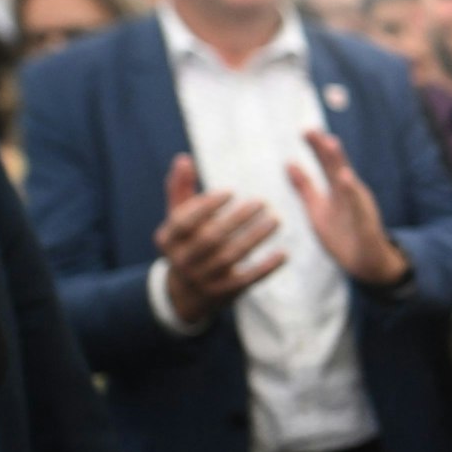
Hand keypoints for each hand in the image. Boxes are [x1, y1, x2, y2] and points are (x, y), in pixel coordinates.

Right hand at [154, 154, 285, 325]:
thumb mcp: (178, 219)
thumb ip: (180, 189)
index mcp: (168, 239)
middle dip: (238, 219)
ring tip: (277, 219)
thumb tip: (184, 158)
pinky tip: (284, 252)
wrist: (188, 293)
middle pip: (211, 238)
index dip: (207, 205)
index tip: (232, 190)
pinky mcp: (224, 292)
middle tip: (263, 201)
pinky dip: (266, 267)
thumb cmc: (187, 243)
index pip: (185, 221)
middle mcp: (182, 261)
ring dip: (256, 237)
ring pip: (231, 257)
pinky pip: (247, 280)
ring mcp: (203, 279)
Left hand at [287, 130, 406, 285]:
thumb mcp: (317, 209)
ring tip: (331, 144)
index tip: (305, 129)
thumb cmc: (342, 235)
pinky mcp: (365, 227)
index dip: (317, 147)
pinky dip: (352, 195)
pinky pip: (358, 210)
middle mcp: (351, 195)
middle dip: (325, 148)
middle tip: (311, 130)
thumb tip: (288, 162)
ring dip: (340, 164)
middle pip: (336, 167)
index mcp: (339, 190)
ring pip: (348, 184)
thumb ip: (305, 186)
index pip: (327, 164)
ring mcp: (359, 209)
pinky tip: (346, 180)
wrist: (366, 263)